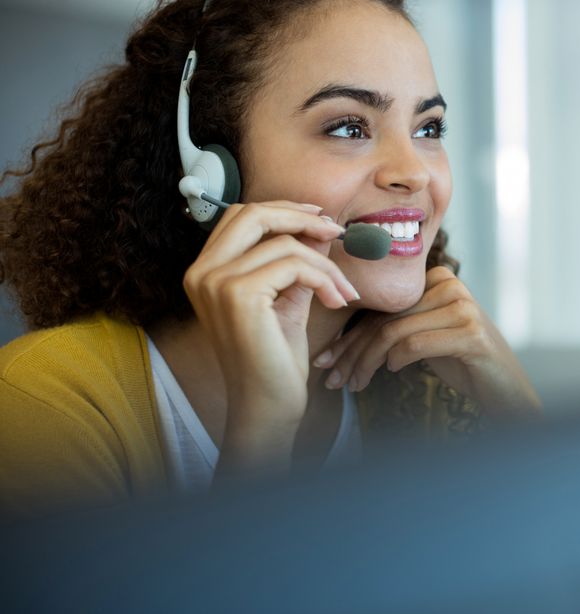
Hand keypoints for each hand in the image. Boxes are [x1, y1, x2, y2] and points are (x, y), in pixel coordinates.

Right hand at [182, 201, 358, 467]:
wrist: (267, 403)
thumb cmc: (275, 356)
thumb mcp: (288, 298)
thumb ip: (297, 261)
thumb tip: (320, 226)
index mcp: (205, 271)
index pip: (241, 216)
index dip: (283, 210)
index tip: (320, 221)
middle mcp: (201, 272)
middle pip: (253, 214)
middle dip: (301, 217)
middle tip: (336, 232)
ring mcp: (216, 282)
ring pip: (285, 244)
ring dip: (326, 264)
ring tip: (343, 291)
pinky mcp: (238, 295)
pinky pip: (295, 265)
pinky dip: (325, 279)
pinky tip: (336, 302)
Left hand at [314, 267, 540, 418]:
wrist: (507, 388)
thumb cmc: (463, 363)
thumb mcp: (427, 338)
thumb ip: (398, 327)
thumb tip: (342, 341)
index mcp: (438, 280)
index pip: (382, 308)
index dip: (349, 335)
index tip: (326, 360)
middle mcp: (451, 286)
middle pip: (385, 319)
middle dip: (352, 352)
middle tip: (330, 378)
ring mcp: (463, 307)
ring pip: (395, 332)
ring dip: (366, 363)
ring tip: (353, 385)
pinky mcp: (471, 333)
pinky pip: (415, 344)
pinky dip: (397, 360)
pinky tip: (391, 372)